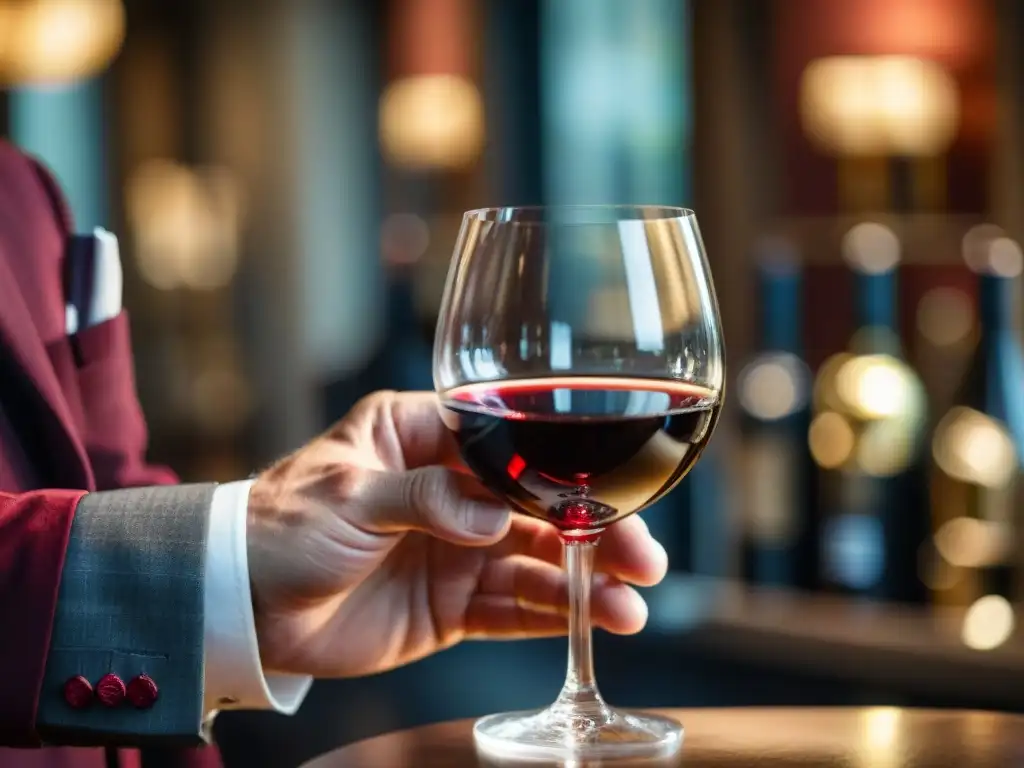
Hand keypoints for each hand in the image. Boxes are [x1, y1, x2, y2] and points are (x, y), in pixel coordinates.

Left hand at [246, 391, 668, 677]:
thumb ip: (421, 499)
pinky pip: (513, 607)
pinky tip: (594, 620)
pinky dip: (554, 615)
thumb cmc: (278, 527)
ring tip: (626, 604)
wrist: (237, 607)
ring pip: (538, 561)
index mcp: (423, 437)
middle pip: (541, 505)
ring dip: (584, 580)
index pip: (510, 442)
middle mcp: (451, 488)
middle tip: (640, 557)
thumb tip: (492, 520)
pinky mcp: (452, 602)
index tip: (606, 490)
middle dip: (593, 530)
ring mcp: (456, 547)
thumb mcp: (346, 497)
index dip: (562, 465)